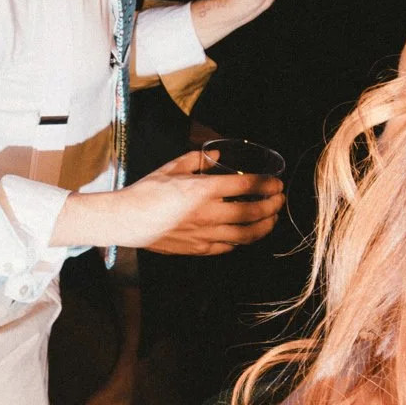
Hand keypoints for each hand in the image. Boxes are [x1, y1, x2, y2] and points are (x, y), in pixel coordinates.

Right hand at [117, 149, 283, 254]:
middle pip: (252, 212)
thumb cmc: (146, 192)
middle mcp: (208, 213)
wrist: (126, 220)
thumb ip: (197, 160)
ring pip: (245, 234)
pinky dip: (241, 240)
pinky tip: (245, 235)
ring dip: (264, 227)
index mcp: (203, 189)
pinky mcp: (198, 248)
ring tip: (271, 220)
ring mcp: (204, 234)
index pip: (247, 186)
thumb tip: (218, 155)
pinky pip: (228, 247)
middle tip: (279, 200)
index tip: (276, 184)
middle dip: (272, 206)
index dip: (267, 184)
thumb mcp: (172, 168)